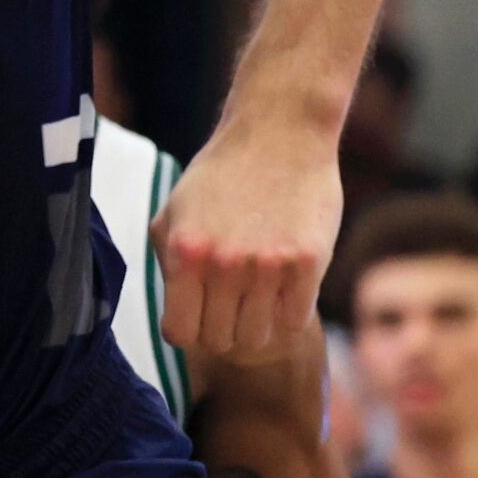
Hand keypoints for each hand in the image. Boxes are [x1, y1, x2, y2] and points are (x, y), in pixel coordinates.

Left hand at [152, 112, 340, 361]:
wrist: (278, 135)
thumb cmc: (220, 176)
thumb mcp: (174, 212)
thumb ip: (169, 262)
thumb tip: (174, 312)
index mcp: (185, 252)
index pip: (180, 334)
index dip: (188, 331)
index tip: (198, 317)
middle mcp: (224, 264)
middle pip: (221, 342)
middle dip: (222, 330)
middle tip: (230, 306)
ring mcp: (268, 266)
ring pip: (259, 339)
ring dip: (256, 325)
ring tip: (255, 297)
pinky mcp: (308, 263)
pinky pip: (295, 322)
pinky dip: (288, 313)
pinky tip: (283, 287)